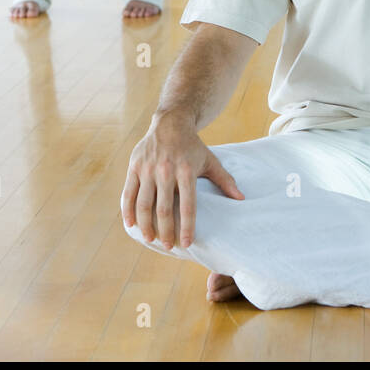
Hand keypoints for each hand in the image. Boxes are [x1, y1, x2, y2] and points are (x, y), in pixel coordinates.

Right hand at [121, 116, 244, 248]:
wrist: (170, 124)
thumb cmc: (193, 146)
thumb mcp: (210, 161)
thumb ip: (225, 180)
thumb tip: (241, 198)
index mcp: (187, 171)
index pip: (188, 206)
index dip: (187, 227)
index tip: (187, 243)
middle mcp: (166, 170)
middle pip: (164, 209)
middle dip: (165, 231)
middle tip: (168, 246)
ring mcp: (148, 169)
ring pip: (144, 204)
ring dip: (146, 225)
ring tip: (150, 239)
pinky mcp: (134, 167)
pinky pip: (128, 193)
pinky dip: (128, 210)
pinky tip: (131, 224)